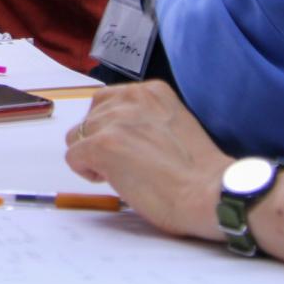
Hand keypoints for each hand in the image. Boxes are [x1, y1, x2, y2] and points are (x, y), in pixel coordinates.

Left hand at [65, 81, 229, 240]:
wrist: (211, 193)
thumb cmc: (199, 171)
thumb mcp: (173, 123)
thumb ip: (144, 118)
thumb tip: (117, 132)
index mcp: (151, 90)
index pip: (108, 101)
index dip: (113, 128)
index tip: (129, 147)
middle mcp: (130, 97)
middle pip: (90, 118)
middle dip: (100, 140)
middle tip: (125, 163)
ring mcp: (114, 121)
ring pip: (77, 136)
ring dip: (93, 156)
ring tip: (122, 172)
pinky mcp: (101, 145)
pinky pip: (73, 157)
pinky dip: (85, 171)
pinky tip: (111, 180)